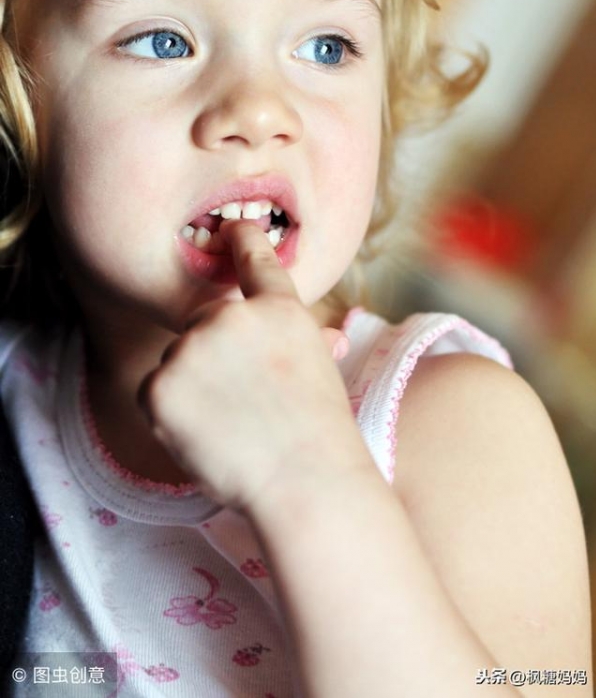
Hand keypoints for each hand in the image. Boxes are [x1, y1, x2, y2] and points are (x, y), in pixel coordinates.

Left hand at [137, 221, 360, 511]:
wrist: (303, 480)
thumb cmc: (319, 433)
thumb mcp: (320, 369)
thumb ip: (301, 341)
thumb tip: (328, 338)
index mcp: (278, 308)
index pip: (254, 257)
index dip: (242, 238)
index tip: (233, 227)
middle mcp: (231, 316)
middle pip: (204, 321)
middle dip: (214, 352)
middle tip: (242, 398)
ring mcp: (192, 349)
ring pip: (178, 359)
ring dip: (192, 384)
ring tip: (230, 423)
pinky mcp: (159, 386)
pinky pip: (154, 391)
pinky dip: (170, 412)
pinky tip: (205, 434)